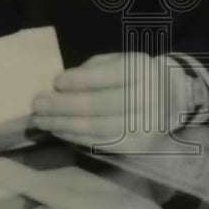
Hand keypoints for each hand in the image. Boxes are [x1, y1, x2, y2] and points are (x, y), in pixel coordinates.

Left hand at [30, 52, 192, 152]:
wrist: (171, 98)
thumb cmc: (133, 75)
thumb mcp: (117, 61)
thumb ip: (91, 70)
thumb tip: (59, 86)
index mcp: (142, 70)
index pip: (109, 76)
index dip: (81, 80)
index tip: (55, 82)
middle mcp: (148, 99)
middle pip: (100, 106)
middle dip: (64, 106)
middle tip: (37, 104)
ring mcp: (145, 126)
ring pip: (98, 128)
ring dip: (64, 124)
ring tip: (40, 120)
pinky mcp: (138, 146)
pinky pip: (101, 143)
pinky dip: (75, 137)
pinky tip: (57, 130)